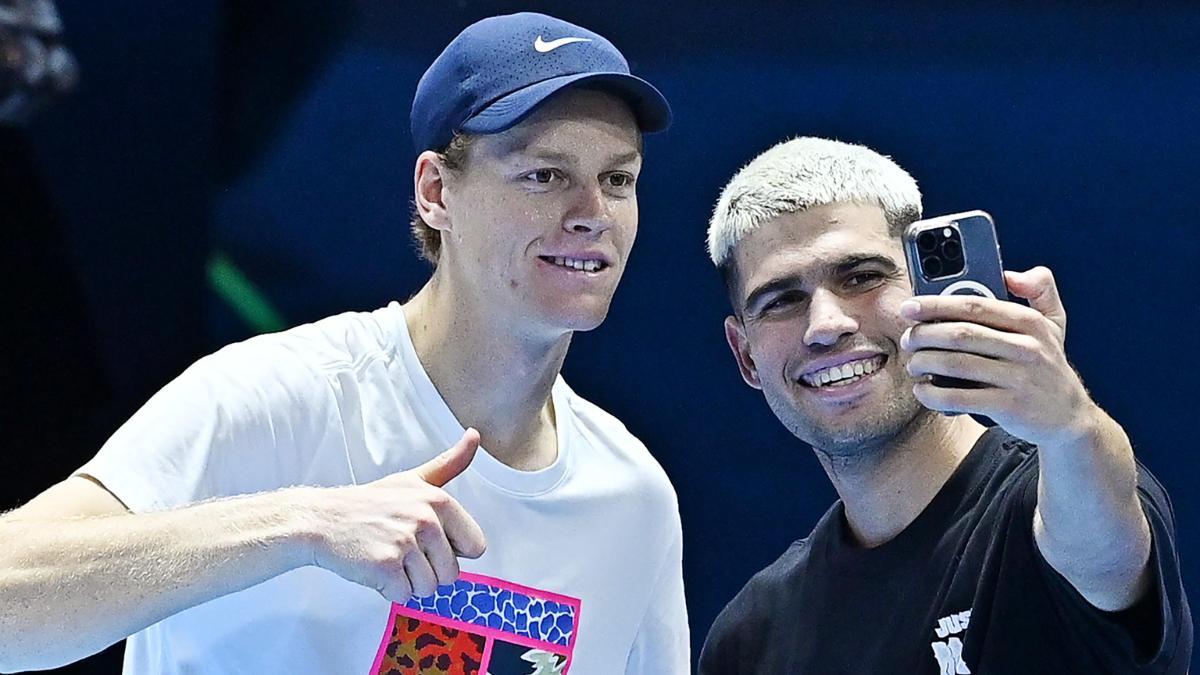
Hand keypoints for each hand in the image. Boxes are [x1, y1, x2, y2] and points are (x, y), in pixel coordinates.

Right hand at [308, 429, 487, 601]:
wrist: (322, 520)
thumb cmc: (369, 504)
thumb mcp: (414, 479)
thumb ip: (450, 463)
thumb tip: (474, 435)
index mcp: (439, 500)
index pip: (475, 547)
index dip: (451, 551)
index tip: (427, 541)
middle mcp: (425, 519)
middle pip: (452, 573)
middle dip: (428, 571)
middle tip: (401, 551)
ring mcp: (405, 542)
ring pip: (429, 589)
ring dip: (408, 583)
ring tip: (388, 558)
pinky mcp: (385, 565)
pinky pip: (404, 596)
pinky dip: (388, 590)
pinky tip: (374, 569)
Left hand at [899, 266, 1099, 446]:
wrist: (1068, 418)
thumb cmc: (1048, 367)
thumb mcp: (1054, 323)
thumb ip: (1039, 290)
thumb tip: (1011, 273)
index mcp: (1030, 323)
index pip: (974, 306)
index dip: (935, 305)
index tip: (909, 307)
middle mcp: (1026, 348)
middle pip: (959, 335)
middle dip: (923, 336)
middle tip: (907, 340)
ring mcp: (1018, 379)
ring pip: (955, 365)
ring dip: (923, 363)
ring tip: (912, 364)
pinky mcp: (1009, 407)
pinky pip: (959, 399)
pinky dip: (933, 394)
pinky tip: (923, 391)